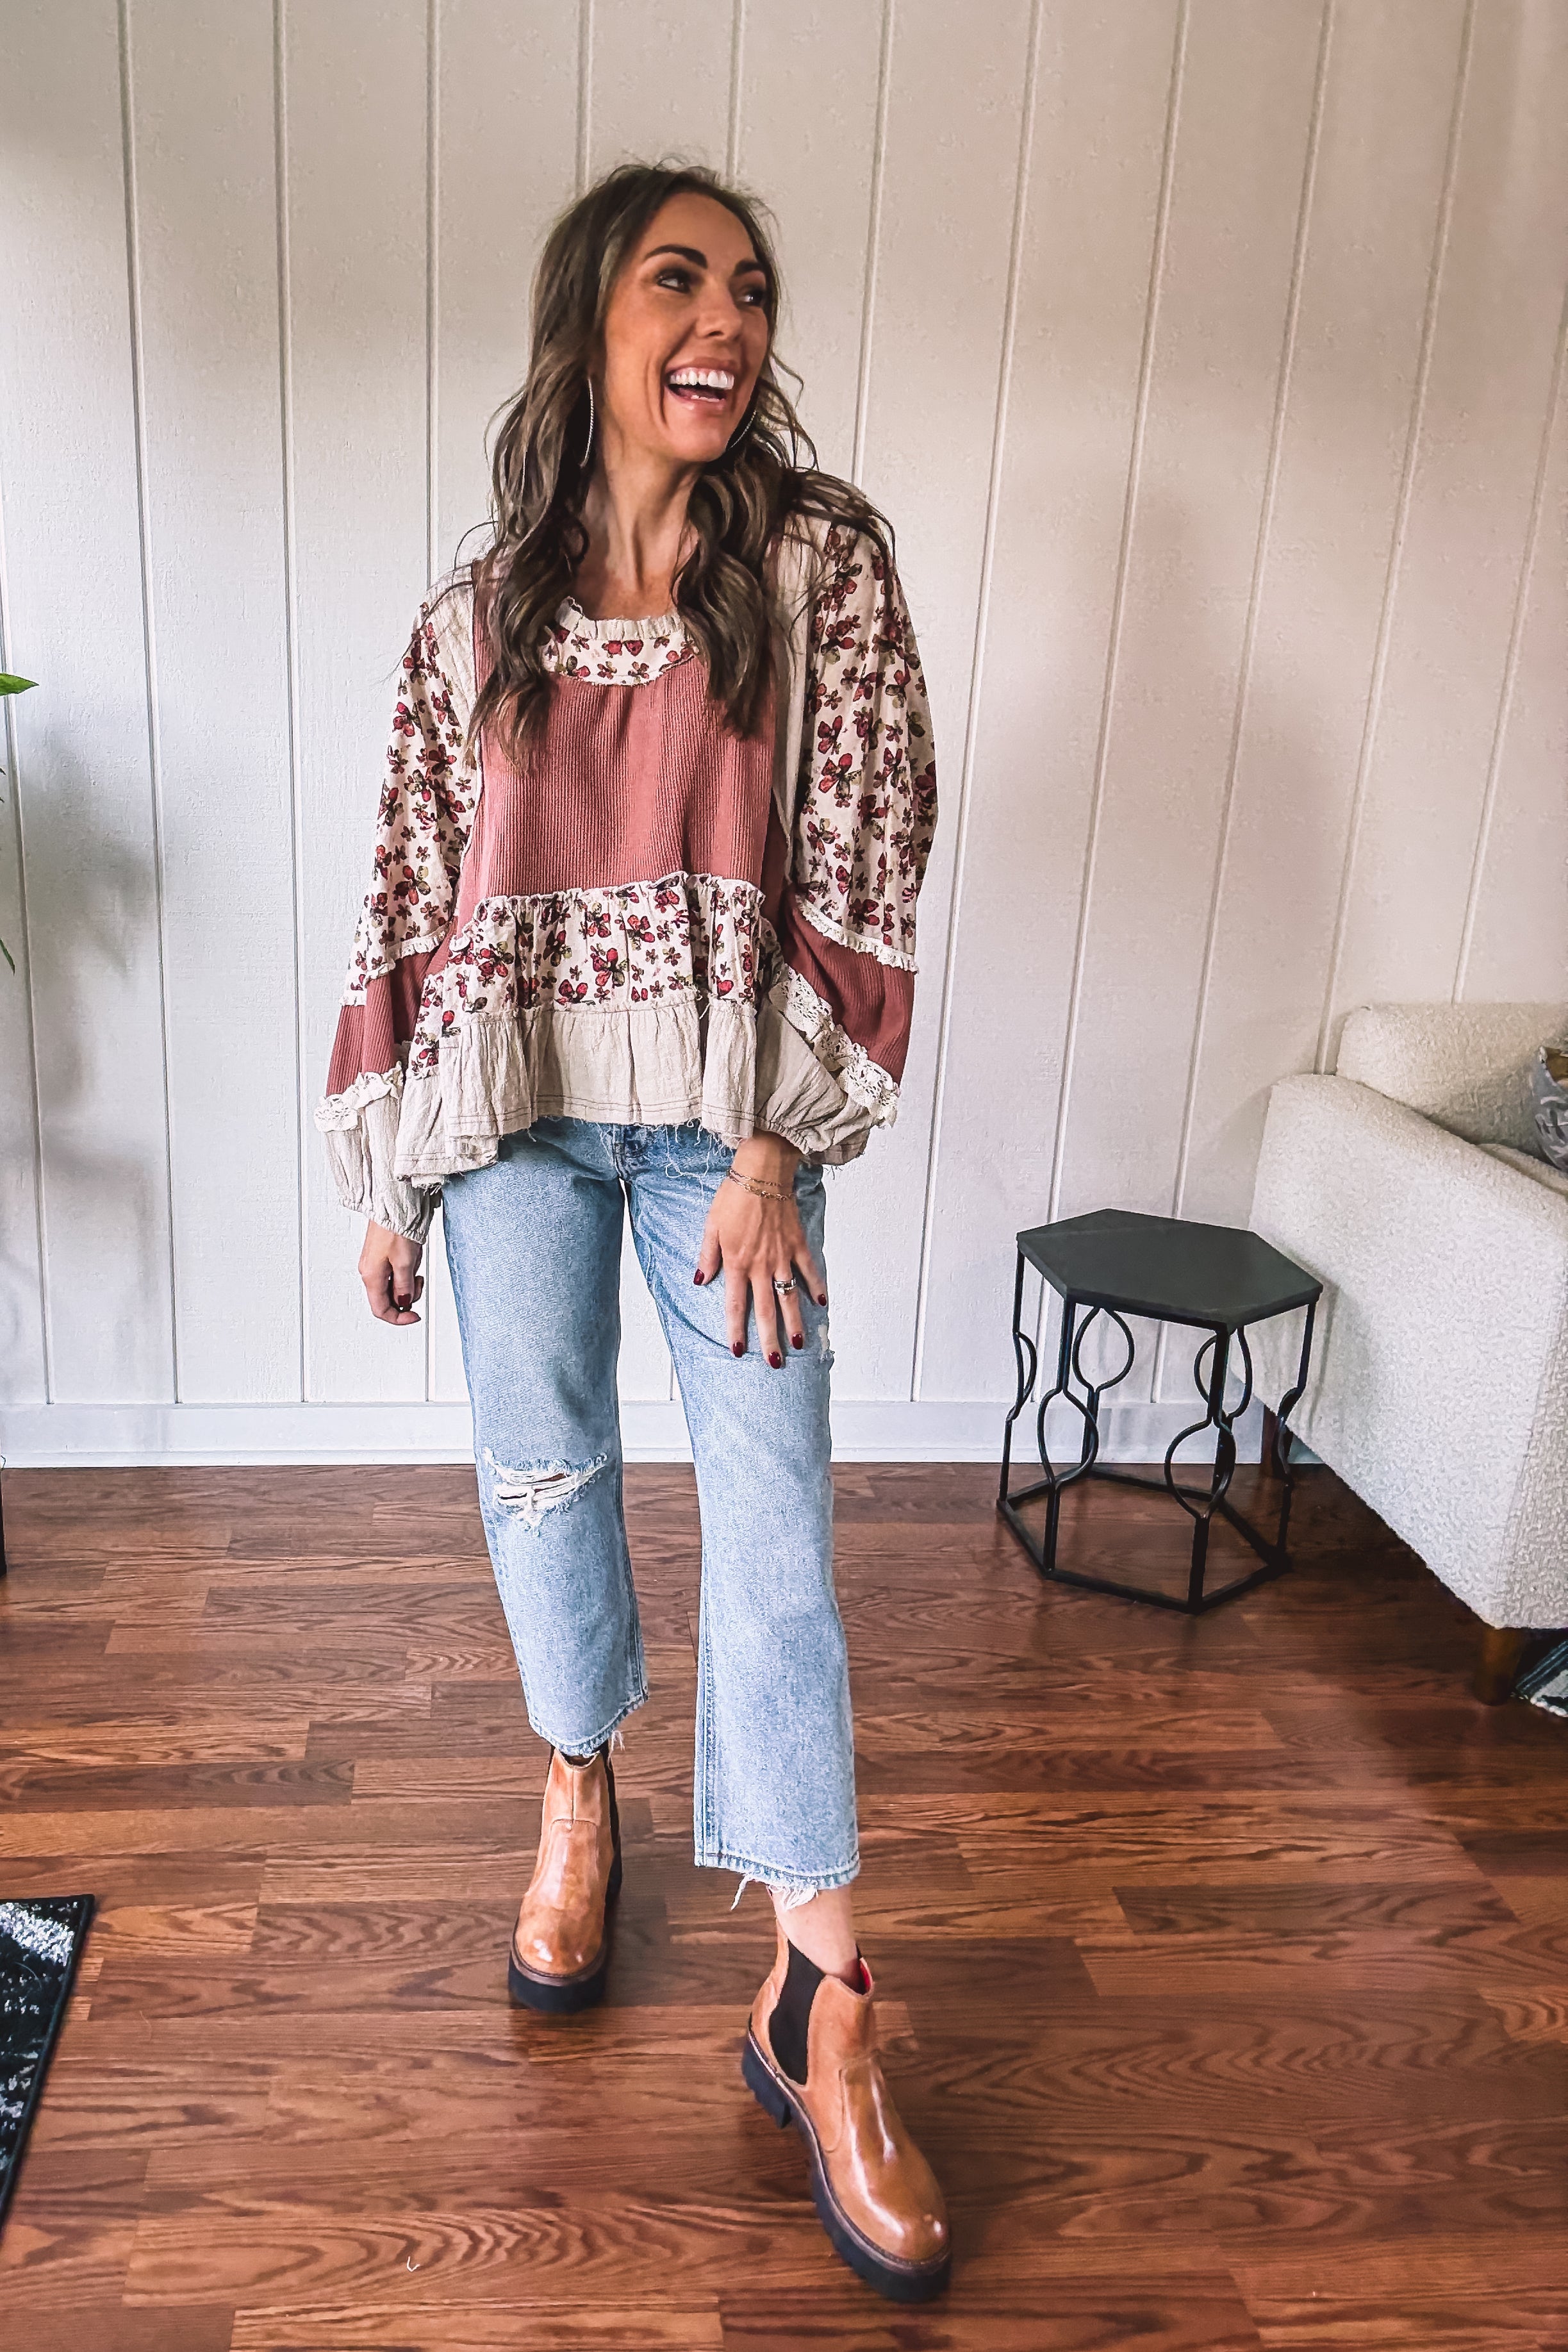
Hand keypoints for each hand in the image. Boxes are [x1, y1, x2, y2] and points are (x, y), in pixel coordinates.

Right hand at [359, 1220, 424, 1324]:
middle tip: (418, 1282)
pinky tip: (412, 1257)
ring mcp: (375, 1263)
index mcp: (371, 1276)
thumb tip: (404, 1303)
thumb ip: (405, 1287)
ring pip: (393, 1286)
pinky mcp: (382, 1255)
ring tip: (415, 1264)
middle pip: (387, 1299)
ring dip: (408, 1281)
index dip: (399, 1318)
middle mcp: (370, 1271)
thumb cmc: (396, 1227)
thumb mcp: (406, 1262)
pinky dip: (406, 1270)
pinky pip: (395, 1272)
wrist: (393, 1203)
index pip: (381, 1309)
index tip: (415, 1316)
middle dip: (406, 1296)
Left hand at [695, 1135, 826, 1366]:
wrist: (762, 1172)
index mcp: (737, 1262)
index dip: (736, 1330)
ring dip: (794, 1322)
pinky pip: (809, 1270)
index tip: (739, 1351)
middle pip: (766, 1309)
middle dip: (769, 1339)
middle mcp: (761, 1265)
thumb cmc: (733, 1197)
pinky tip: (821, 1303)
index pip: (736, 1305)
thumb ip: (707, 1257)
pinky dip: (816, 1286)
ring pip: (789, 1296)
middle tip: (774, 1362)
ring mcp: (782, 1256)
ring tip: (798, 1344)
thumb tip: (701, 1281)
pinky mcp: (798, 1244)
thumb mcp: (710, 1226)